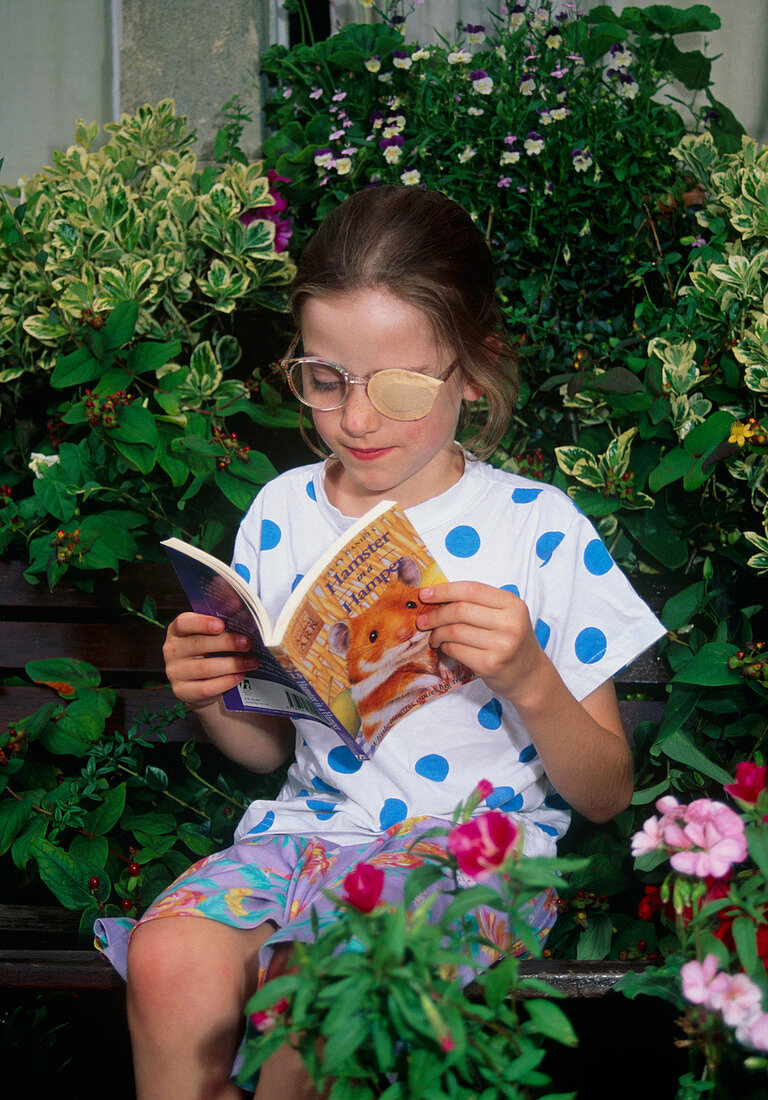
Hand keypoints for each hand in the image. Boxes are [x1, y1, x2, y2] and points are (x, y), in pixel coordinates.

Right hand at [163, 612, 257, 710]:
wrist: (200, 685)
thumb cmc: (209, 653)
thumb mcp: (211, 637)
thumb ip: (221, 623)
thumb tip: (238, 605)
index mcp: (177, 631)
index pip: (183, 623)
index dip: (202, 622)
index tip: (221, 625)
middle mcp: (172, 650)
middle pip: (199, 644)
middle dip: (227, 643)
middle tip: (247, 643)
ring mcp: (175, 672)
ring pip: (205, 667)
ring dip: (232, 664)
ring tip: (251, 662)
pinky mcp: (182, 691)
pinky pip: (206, 687)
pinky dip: (226, 682)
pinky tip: (240, 676)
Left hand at [416, 582, 545, 702]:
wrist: (529, 675)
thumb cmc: (510, 641)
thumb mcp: (504, 616)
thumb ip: (477, 604)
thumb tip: (435, 597)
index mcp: (512, 604)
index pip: (471, 589)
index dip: (444, 590)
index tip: (424, 594)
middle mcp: (510, 622)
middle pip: (460, 610)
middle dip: (435, 614)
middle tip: (422, 621)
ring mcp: (502, 645)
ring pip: (455, 631)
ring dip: (437, 633)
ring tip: (433, 637)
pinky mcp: (491, 664)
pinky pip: (456, 650)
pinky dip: (445, 647)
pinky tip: (444, 648)